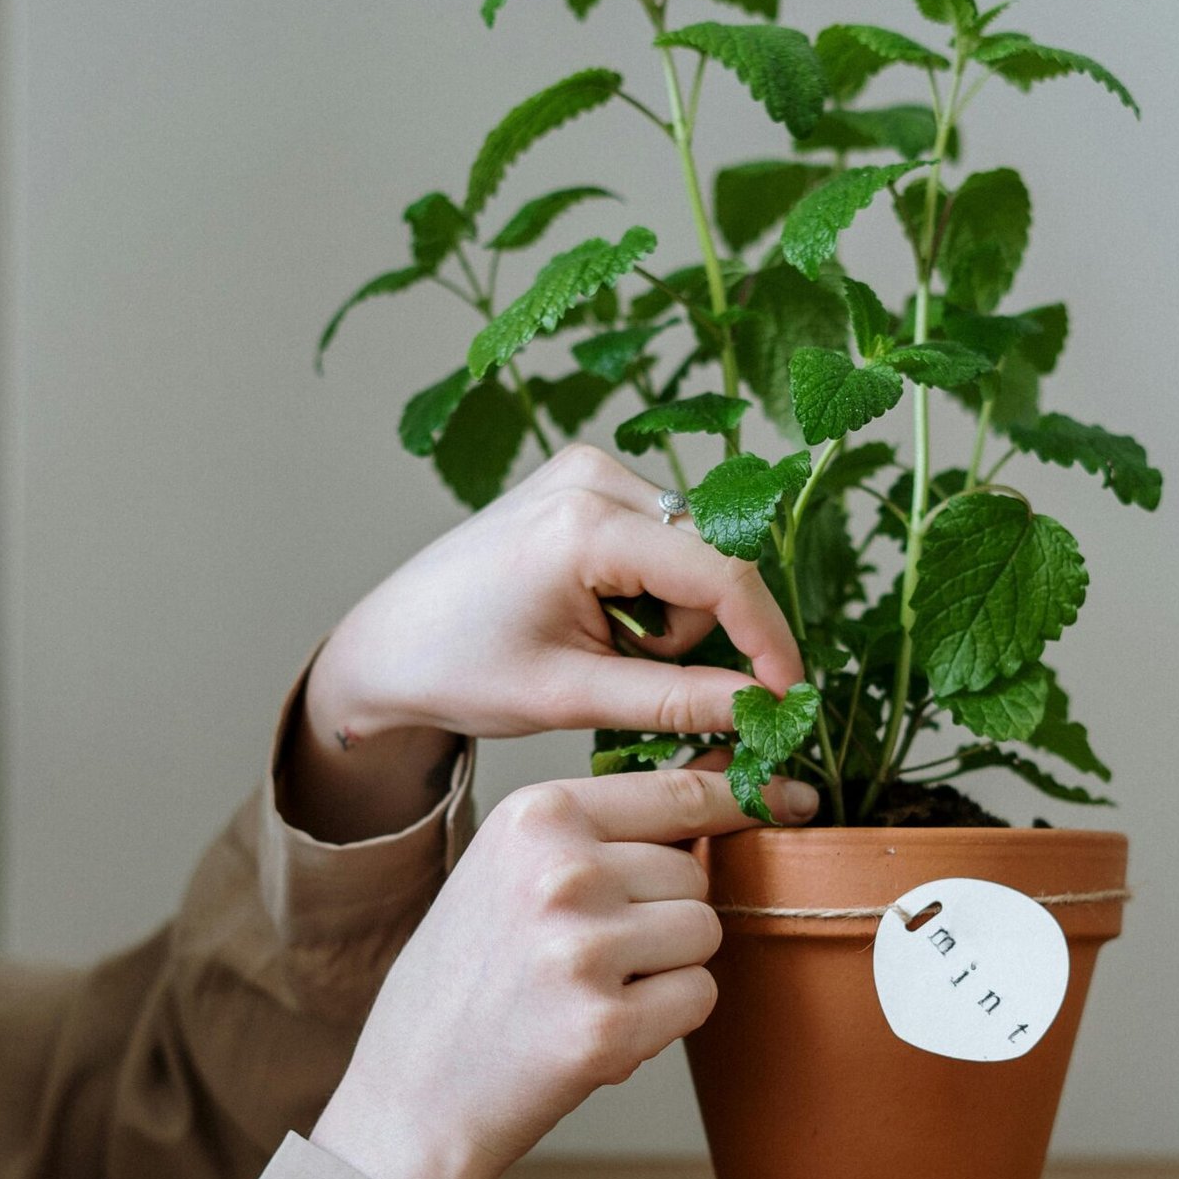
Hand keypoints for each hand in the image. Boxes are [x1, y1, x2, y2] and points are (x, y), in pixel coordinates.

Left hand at [285, 448, 802, 841]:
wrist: (391, 643)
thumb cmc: (461, 669)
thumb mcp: (572, 697)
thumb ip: (677, 701)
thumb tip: (765, 708)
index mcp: (582, 523)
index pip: (721, 574)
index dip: (767, 640)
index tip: (788, 698)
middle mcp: (593, 475)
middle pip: (714, 560)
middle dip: (697, 633)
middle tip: (630, 676)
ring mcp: (590, 470)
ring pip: (695, 555)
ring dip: (672, 617)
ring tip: (602, 648)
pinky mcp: (588, 479)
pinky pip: (666, 542)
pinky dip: (652, 593)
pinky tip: (598, 616)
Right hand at [310, 765, 814, 1178]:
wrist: (414, 1092)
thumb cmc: (470, 976)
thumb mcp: (512, 867)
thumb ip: (607, 826)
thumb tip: (725, 773)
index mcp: (535, 816)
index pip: (678, 793)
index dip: (739, 801)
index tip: (788, 799)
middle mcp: (561, 872)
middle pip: (695, 874)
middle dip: (667, 913)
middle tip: (591, 953)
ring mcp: (584, 950)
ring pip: (705, 932)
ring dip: (669, 966)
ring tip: (591, 988)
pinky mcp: (608, 1027)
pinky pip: (699, 997)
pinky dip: (667, 1019)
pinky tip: (600, 1027)